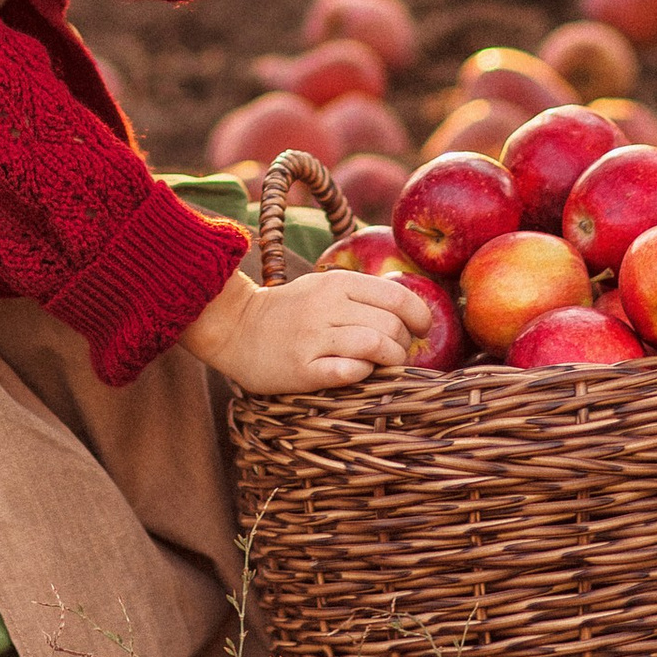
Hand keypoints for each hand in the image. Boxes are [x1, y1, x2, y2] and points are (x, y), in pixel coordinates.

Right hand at [178, 260, 434, 395]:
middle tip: (398, 352)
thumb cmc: (289, 311)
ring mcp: (314, 338)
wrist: (234, 328)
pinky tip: (359, 373)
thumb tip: (410, 309)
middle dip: (405, 343)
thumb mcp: (323, 287)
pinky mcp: (304, 369)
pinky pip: (350, 372)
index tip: (422, 329)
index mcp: (336, 283)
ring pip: (376, 347)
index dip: (420, 316)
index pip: (398, 297)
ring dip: (390, 360)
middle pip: (391, 325)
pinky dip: (364, 374)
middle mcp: (327, 306)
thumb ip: (362, 293)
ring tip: (384, 365)